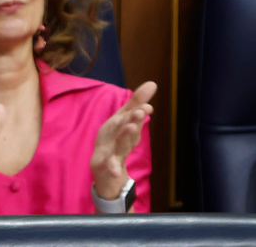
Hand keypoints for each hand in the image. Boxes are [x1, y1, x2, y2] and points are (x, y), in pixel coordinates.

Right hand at [90, 80, 155, 202]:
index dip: (139, 112)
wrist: (102, 162)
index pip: (131, 115)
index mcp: (121, 122)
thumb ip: (137, 102)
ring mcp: (111, 148)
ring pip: (119, 143)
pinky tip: (116, 172)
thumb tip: (153, 83)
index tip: (148, 107)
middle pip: (124, 126)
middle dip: (131, 119)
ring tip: (131, 128)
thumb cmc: (115, 135)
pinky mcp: (107, 164)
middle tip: (141, 112)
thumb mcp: (126, 118)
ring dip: (124, 136)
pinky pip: (111, 166)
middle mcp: (115, 133)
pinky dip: (112, 168)